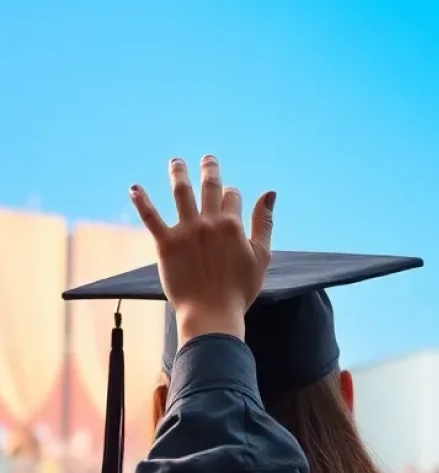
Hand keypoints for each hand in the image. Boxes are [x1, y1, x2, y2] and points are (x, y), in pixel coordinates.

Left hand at [130, 156, 274, 345]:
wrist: (212, 313)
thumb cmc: (240, 290)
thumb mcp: (262, 256)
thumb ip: (265, 223)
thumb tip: (270, 193)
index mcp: (232, 225)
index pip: (232, 197)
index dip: (232, 194)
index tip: (230, 196)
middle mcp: (209, 222)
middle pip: (209, 187)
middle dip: (209, 170)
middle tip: (207, 159)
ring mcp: (186, 231)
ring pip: (181, 193)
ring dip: (178, 174)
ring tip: (176, 162)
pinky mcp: (165, 244)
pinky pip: (151, 218)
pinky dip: (142, 201)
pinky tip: (135, 188)